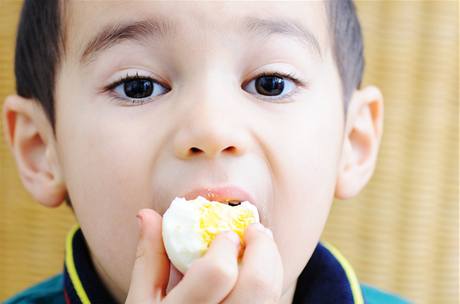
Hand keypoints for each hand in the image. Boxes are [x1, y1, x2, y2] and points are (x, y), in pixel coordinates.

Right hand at [125, 208, 282, 303]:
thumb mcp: (140, 300)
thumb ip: (149, 258)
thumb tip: (148, 214)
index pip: (218, 273)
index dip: (226, 245)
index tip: (224, 233)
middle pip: (257, 283)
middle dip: (262, 247)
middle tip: (254, 229)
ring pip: (271, 295)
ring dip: (271, 262)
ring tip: (259, 246)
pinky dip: (271, 282)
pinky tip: (257, 272)